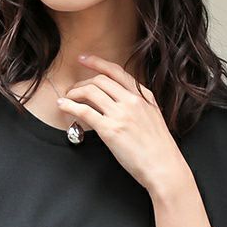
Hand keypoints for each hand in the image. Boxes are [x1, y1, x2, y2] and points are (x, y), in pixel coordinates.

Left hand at [55, 54, 185, 192]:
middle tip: (73, 89)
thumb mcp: (155, 117)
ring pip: (90, 91)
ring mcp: (120, 114)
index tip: (84, 59)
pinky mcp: (109, 130)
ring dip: (74, 93)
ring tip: (67, 98)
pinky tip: (63, 106)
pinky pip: (84, 111)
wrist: (164, 167)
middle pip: (99, 80)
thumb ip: (142, 103)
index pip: (116, 72)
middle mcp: (131, 101)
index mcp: (142, 96)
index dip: (97, 62)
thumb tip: (127, 97)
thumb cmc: (160, 149)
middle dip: (82, 82)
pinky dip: (70, 106)